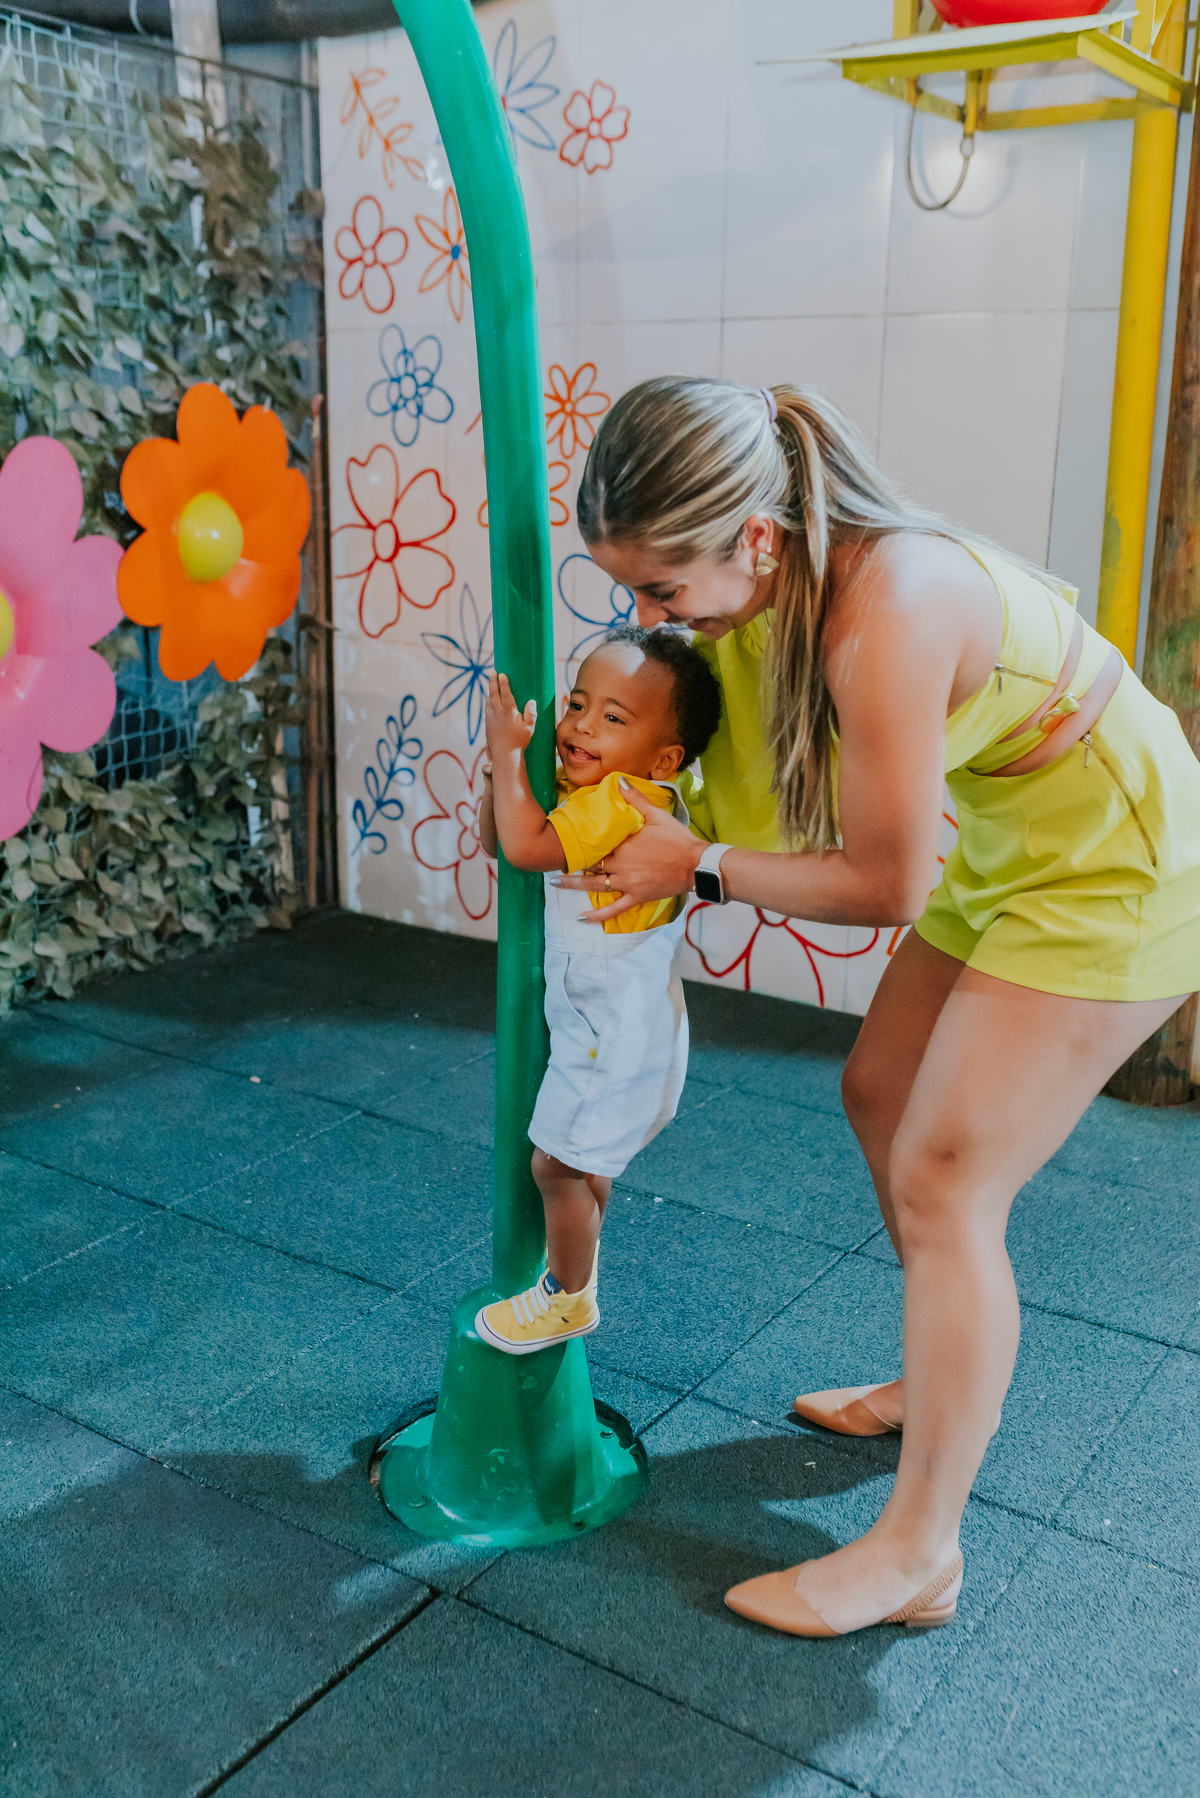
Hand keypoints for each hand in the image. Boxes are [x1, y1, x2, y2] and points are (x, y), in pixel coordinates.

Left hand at [485, 672, 536, 758]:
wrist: (504, 754)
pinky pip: (487, 709)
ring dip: (490, 691)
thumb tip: (531, 701)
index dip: (503, 682)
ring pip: (489, 700)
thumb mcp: (529, 727)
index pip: (505, 692)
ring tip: (492, 685)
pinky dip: (489, 702)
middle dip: (493, 681)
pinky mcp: (487, 724)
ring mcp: (490, 717)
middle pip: (494, 693)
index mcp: (508, 710)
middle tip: (492, 672)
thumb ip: (531, 714)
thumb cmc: (519, 741)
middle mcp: (497, 712)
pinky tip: (490, 701)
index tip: (502, 674)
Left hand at [555, 780, 705, 922]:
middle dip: (570, 862)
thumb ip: (636, 799)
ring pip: (594, 885)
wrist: (696, 864)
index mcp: (624, 843)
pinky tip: (582, 919)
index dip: (579, 840)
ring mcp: (627, 883)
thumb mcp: (657, 815)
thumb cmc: (678, 839)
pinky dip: (597, 915)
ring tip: (554, 883)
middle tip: (550, 860)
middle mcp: (621, 864)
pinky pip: (614, 909)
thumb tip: (619, 781)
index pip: (595, 842)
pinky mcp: (636, 897)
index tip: (562, 838)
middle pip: (590, 863)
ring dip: (573, 885)